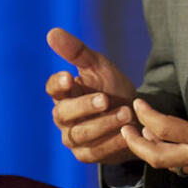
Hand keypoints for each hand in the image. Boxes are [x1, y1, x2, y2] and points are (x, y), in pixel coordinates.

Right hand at [45, 27, 137, 164]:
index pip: (53, 88)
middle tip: (105, 99)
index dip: (58, 84)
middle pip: (64, 113)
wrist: (135, 115)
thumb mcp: (99, 66)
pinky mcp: (87, 155)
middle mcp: (64, 116)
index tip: (69, 77)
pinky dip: (112, 143)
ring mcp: (74, 138)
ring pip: (80, 134)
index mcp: (65, 92)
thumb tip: (52, 32)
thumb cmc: (112, 87)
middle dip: (85, 106)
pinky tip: (126, 133)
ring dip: (103, 124)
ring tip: (126, 114)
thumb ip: (76, 52)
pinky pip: (96, 152)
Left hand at [122, 35, 187, 185]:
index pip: (163, 128)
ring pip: (171, 166)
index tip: (138, 103)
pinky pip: (187, 170)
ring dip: (155, 151)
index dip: (146, 115)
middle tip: (125, 129)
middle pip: (156, 157)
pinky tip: (176, 147)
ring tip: (147, 135)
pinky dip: (173, 158)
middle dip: (136, 144)